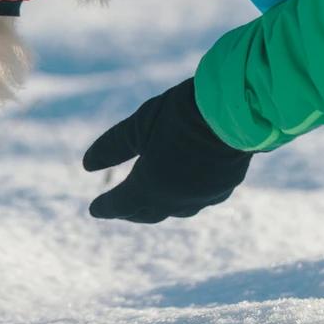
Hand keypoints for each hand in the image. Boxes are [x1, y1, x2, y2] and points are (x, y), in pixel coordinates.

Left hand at [82, 78, 251, 222]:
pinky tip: (187, 188)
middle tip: (120, 209)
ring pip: (176, 209)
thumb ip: (113, 147)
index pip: (121, 204)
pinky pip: (200, 199)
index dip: (106, 207)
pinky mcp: (225, 187)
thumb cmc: (181, 112)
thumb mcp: (140, 125)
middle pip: (148, 213)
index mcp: (150, 186)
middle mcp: (176, 199)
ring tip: (151, 201)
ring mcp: (204, 196)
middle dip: (131, 211)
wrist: (237, 110)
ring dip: (159, 207)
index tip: (94, 210)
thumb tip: (87, 166)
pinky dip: (186, 196)